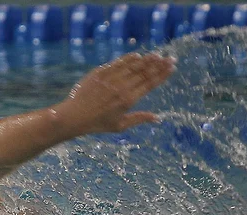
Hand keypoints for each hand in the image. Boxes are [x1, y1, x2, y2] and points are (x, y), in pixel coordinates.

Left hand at [53, 53, 174, 136]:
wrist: (74, 116)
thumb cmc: (98, 123)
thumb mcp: (120, 126)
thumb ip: (139, 119)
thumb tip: (158, 118)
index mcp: (128, 100)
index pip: (150, 84)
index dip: (162, 74)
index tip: (172, 67)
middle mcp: (121, 87)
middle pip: (145, 72)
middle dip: (160, 64)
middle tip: (171, 58)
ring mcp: (111, 78)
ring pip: (133, 65)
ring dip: (147, 59)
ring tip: (158, 55)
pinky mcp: (100, 73)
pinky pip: (118, 63)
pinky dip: (129, 58)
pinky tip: (138, 55)